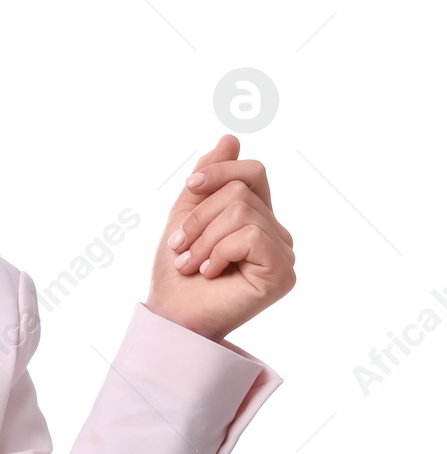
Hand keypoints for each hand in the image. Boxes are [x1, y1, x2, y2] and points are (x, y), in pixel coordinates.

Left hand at [146, 134, 295, 343]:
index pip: (252, 172)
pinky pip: (251, 237)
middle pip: (241, 192)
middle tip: (181, 248)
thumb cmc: (176, 271)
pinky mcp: (283, 274)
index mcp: (258, 217)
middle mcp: (277, 233)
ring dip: (203, 240)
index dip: (219, 172)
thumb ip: (209, 178)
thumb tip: (231, 138)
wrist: (170, 315)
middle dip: (199, 218)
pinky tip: (210, 272)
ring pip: (243, 213)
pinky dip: (219, 252)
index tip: (190, 186)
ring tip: (192, 264)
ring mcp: (284, 254)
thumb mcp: (187, 214)